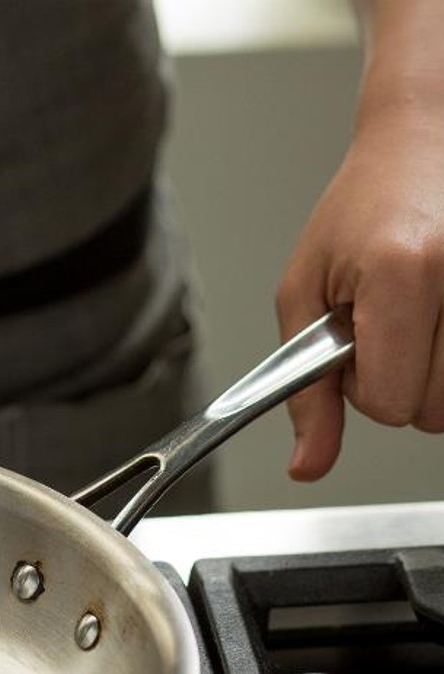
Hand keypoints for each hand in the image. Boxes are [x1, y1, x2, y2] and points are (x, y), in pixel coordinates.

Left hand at [276, 41, 443, 479]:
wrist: (421, 144)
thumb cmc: (358, 212)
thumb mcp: (305, 294)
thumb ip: (308, 392)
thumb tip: (308, 466)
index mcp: (403, 272)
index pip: (388, 401)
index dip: (361, 387)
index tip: (355, 344)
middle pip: (432, 411)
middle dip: (401, 383)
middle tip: (388, 324)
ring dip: (434, 374)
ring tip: (417, 317)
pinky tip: (441, 316)